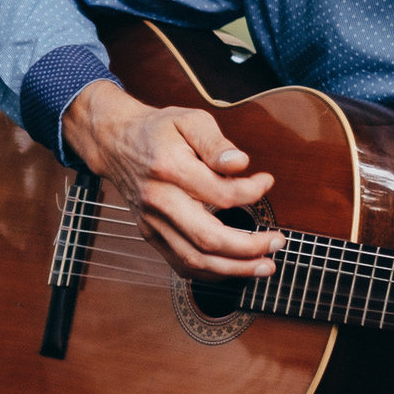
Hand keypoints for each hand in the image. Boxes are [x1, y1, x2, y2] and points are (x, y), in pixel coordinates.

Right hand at [61, 78, 281, 279]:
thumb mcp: (189, 120)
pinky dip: (211, 273)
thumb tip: (240, 164)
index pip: (221, 193)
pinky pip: (181, 263)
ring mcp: (152, 222)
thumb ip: (216, 143)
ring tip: (265, 266)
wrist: (116, 143)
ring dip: (235, 268)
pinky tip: (234, 268)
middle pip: (207, 238)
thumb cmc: (158, 130)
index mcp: (170, 169)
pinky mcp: (150, 233)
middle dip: (249, 247)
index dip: (252, 192)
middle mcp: (158, 200)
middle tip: (278, 242)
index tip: (266, 181)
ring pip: (195, 259)